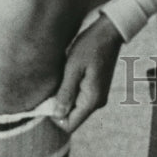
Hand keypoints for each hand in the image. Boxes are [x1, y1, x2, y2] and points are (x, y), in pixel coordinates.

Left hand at [52, 13, 123, 133]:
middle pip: (72, 117)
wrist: (110, 31)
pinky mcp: (97, 89)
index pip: (69, 125)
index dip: (54, 117)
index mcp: (92, 100)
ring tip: (61, 78)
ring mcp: (99, 96)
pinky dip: (71, 91)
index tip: (46, 99)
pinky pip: (80, 99)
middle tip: (52, 86)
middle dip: (58, 107)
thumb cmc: (91, 46)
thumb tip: (57, 115)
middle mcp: (97, 102)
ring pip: (75, 108)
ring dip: (64, 97)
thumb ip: (65, 92)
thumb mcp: (73, 67)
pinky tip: (68, 76)